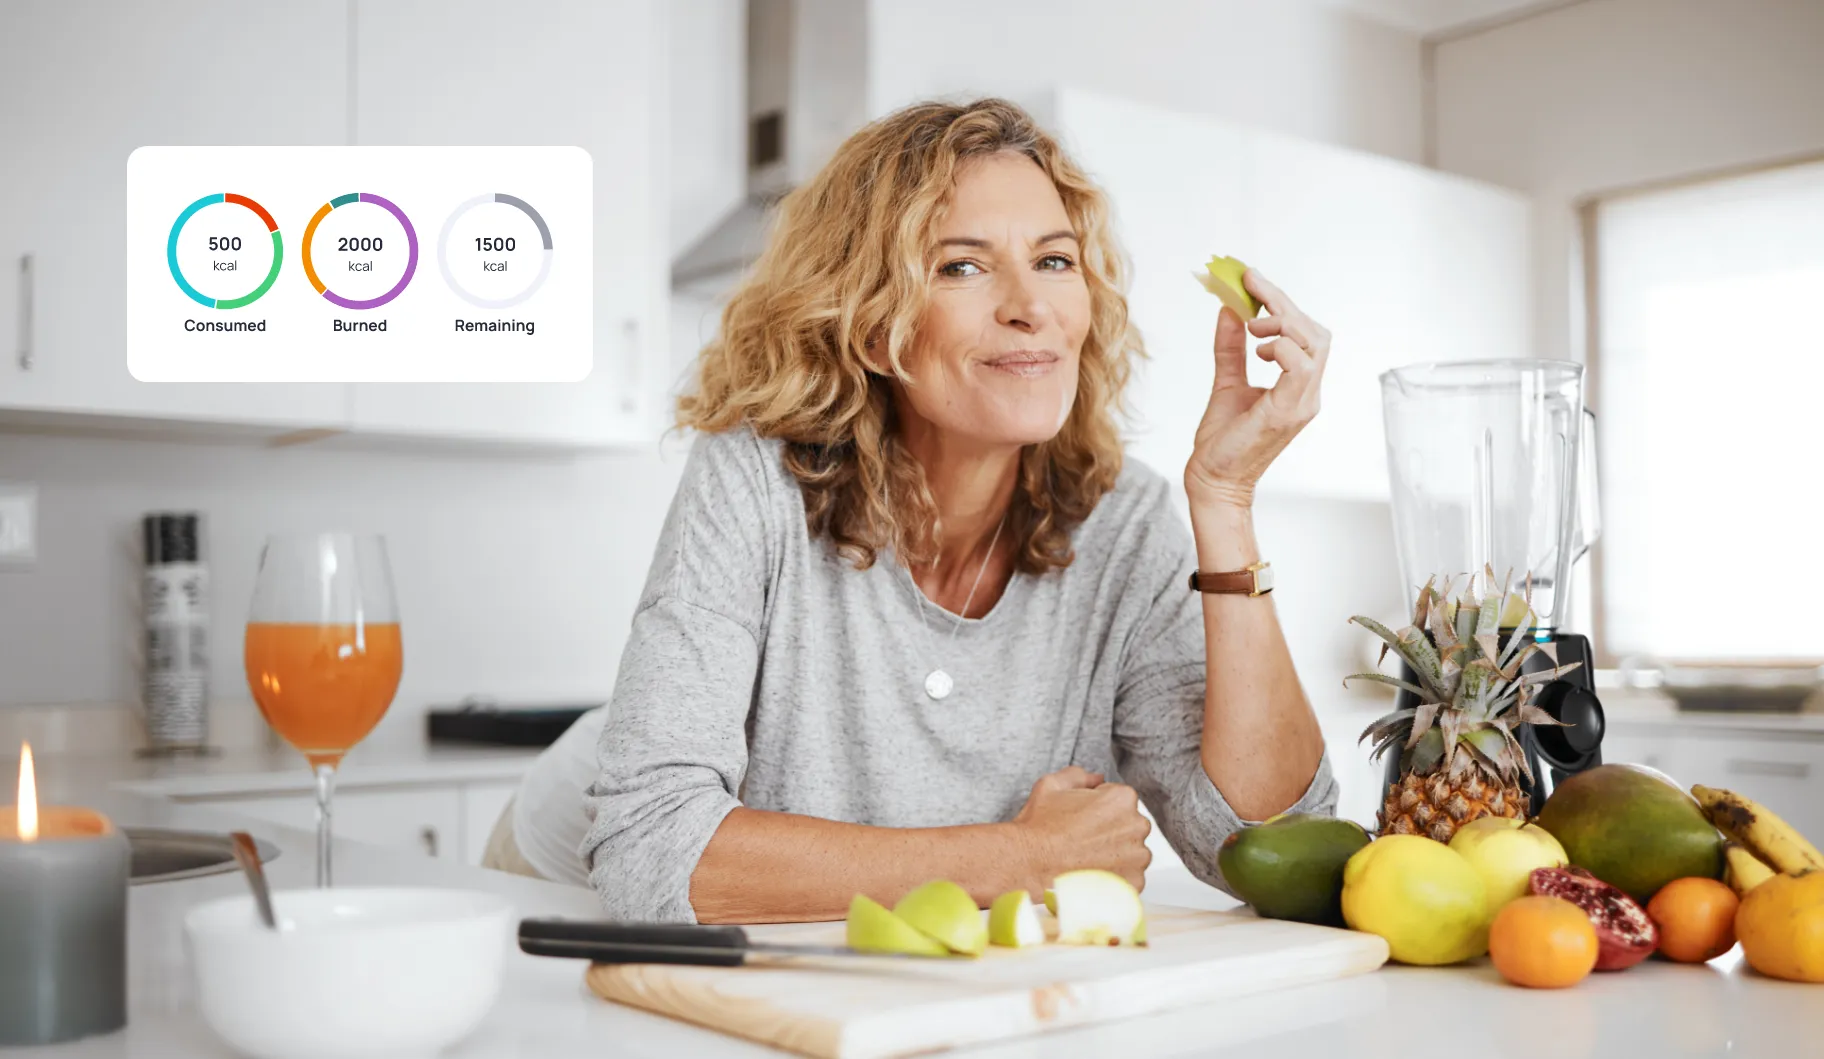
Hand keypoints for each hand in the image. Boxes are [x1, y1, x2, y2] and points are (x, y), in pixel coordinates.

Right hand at [1009, 766, 1151, 892]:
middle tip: (1082, 839)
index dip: (1098, 809)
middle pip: (1129, 826)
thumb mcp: (1052, 785)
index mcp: (1122, 798)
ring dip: (1115, 855)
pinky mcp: (1134, 883)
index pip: (1119, 799)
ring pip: (1132, 853)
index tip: (1083, 820)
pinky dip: (1114, 878)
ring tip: (1085, 859)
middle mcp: (1136, 826)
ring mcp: (1137, 857)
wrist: (1028, 865)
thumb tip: (1095, 778)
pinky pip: (1129, 878)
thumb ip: (1079, 775)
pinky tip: (1091, 874)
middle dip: (1110, 831)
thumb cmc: (1039, 828)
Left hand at [1183, 271, 1330, 509]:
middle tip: (1250, 288)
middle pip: (1315, 332)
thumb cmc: (1222, 440)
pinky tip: (1257, 350)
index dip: (1282, 302)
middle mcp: (1308, 393)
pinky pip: (1299, 366)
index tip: (1252, 279)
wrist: (1213, 480)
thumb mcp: (1227, 382)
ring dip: (1282, 323)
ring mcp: (1303, 403)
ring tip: (1252, 329)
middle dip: (1283, 303)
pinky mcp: (1289, 412)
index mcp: (1299, 386)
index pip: (1306, 333)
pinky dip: (1280, 348)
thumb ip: (1231, 348)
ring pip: (1314, 344)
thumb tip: (1229, 310)